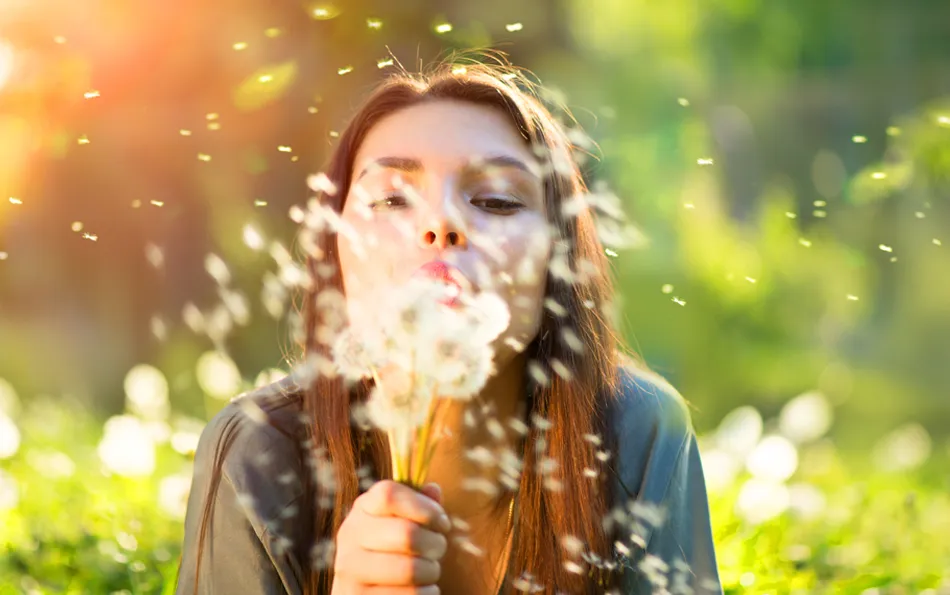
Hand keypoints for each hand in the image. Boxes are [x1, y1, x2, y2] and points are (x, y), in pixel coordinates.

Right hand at [331, 480, 450, 593]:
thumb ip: (419, 504)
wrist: (365, 590)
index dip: (425, 507)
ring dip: (431, 571)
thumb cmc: (392, 551)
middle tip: (438, 549)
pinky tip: (420, 589)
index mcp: (361, 510)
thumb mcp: (402, 521)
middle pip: (407, 533)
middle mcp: (349, 537)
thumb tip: (433, 490)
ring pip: (411, 569)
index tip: (442, 521)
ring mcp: (350, 571)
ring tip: (428, 571)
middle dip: (436, 544)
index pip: (389, 494)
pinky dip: (427, 593)